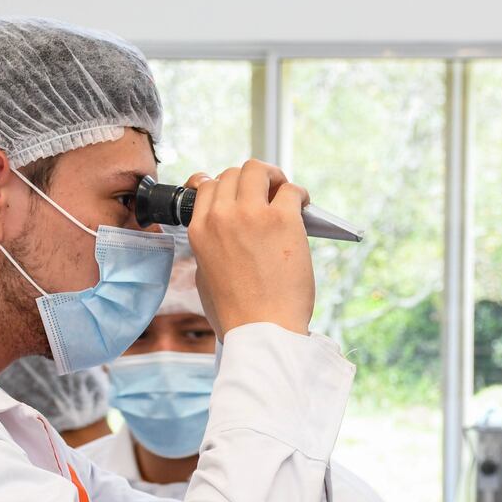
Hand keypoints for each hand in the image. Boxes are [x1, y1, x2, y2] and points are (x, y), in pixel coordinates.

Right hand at [183, 161, 314, 338]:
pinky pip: (290, 190)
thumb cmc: (236, 315)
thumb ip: (210, 249)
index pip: (208, 186)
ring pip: (258, 170)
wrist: (262, 331)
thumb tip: (223, 237)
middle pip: (233, 173)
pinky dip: (298, 193)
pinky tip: (302, 205)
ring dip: (272, 176)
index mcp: (199, 231)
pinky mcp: (283, 220)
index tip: (238, 194)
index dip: (225, 186)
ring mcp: (252, 215)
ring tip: (283, 191)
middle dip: (250, 180)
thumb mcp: (205, 278)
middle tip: (266, 193)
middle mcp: (222, 217)